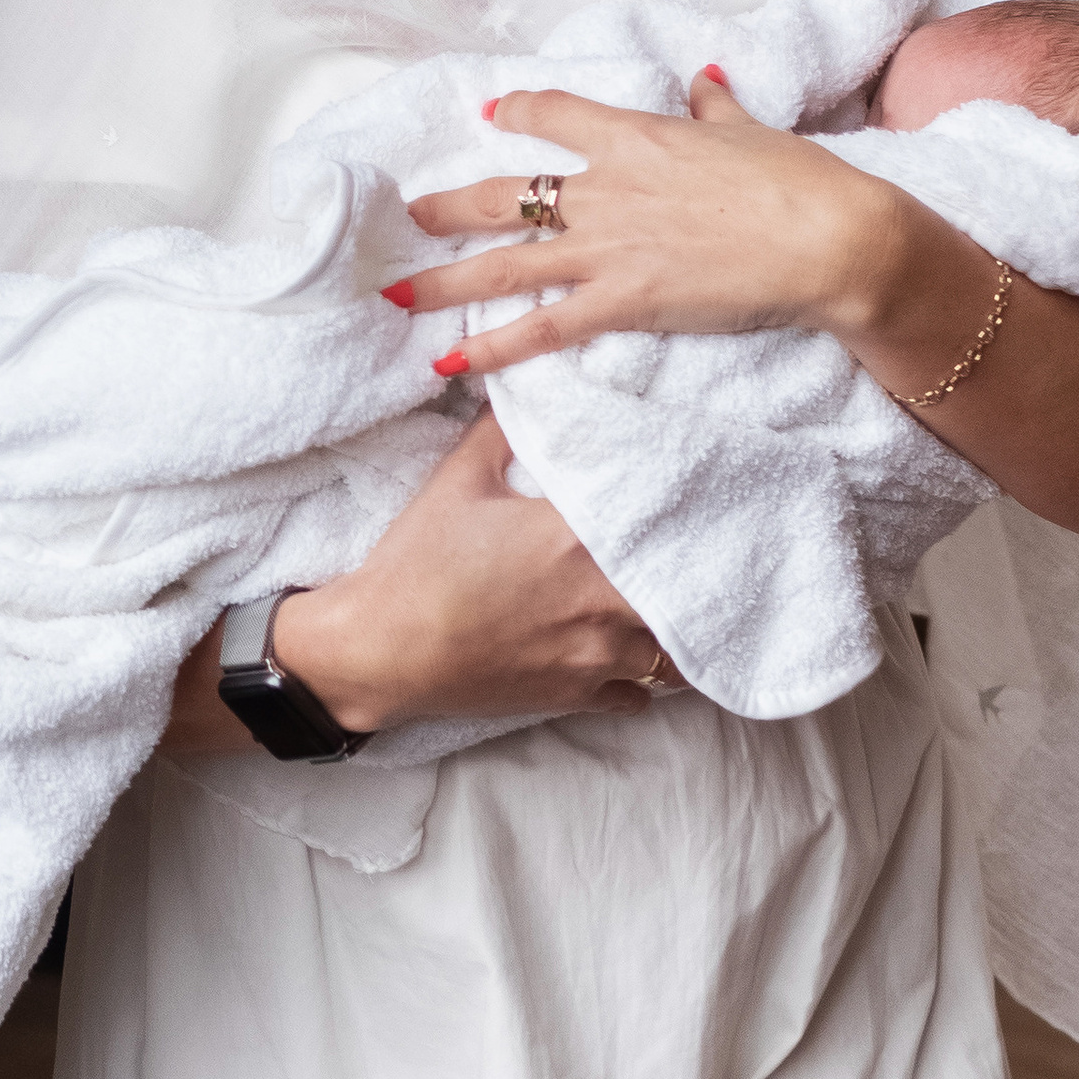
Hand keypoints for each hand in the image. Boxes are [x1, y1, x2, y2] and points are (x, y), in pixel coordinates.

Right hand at [165, 414, 671, 748]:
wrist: (380, 650)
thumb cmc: (417, 564)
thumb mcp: (458, 479)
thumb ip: (501, 429)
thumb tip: (521, 381)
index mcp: (579, 538)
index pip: (663, 521)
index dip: (688, 513)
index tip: (698, 501)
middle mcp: (602, 600)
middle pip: (685, 589)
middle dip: (691, 573)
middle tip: (697, 554)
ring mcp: (594, 654)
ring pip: (670, 650)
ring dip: (669, 627)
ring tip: (665, 604)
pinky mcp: (576, 696)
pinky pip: (639, 694)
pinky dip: (640, 676)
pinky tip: (623, 651)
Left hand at [393, 72, 907, 382]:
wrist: (826, 238)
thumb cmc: (799, 180)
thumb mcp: (751, 132)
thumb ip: (716, 107)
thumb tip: (703, 78)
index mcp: (636, 137)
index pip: (557, 115)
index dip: (519, 112)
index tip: (493, 114)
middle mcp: (605, 189)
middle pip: (506, 194)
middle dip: (450, 208)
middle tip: (409, 216)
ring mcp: (607, 248)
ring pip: (504, 263)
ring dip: (445, 282)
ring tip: (397, 295)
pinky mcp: (622, 302)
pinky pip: (541, 328)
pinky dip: (491, 351)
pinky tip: (449, 367)